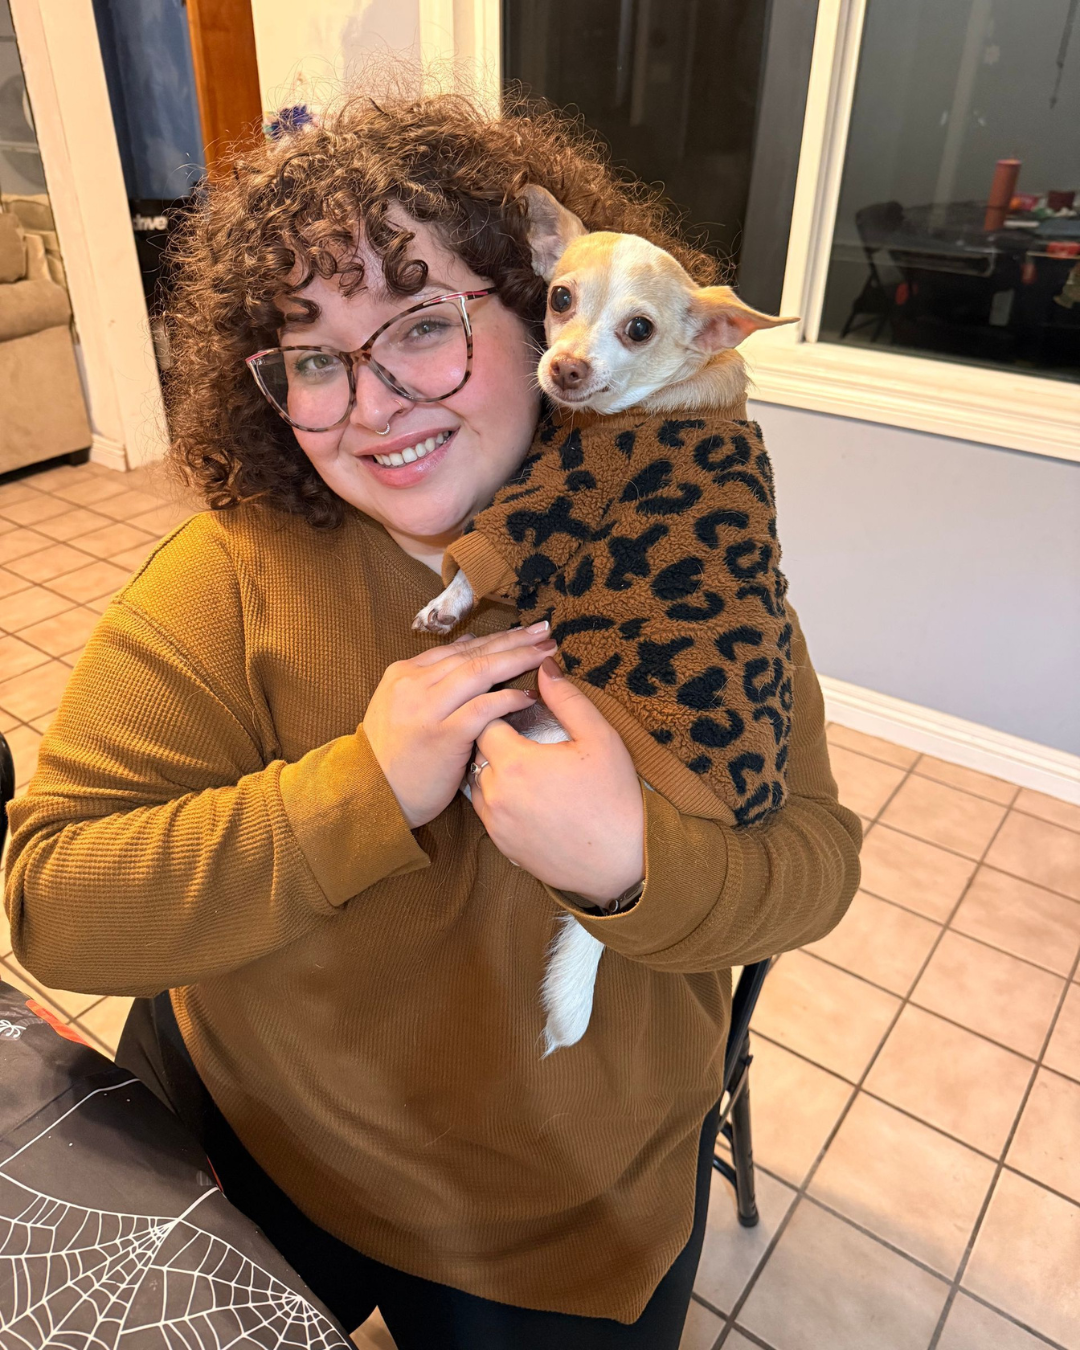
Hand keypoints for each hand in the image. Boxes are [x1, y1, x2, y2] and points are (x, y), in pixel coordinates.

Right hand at [363, 624, 555, 827]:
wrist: (369, 794)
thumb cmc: (394, 755)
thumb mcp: (403, 705)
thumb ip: (434, 675)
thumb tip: (470, 643)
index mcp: (404, 673)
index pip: (460, 648)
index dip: (497, 638)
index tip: (525, 632)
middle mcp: (414, 684)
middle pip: (474, 654)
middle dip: (514, 641)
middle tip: (544, 632)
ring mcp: (427, 709)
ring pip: (480, 672)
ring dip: (517, 660)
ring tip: (546, 654)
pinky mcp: (442, 735)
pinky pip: (483, 708)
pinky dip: (508, 699)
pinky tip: (529, 696)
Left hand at [470, 658, 644, 902]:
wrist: (623, 862)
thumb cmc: (615, 798)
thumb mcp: (600, 738)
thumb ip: (567, 699)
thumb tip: (544, 667)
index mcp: (515, 762)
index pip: (484, 719)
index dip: (499, 707)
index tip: (517, 706)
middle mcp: (495, 793)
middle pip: (476, 751)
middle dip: (493, 737)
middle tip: (520, 732)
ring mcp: (495, 823)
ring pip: (477, 783)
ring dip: (492, 770)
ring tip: (522, 764)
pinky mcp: (501, 846)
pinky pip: (486, 812)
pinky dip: (498, 798)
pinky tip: (525, 795)